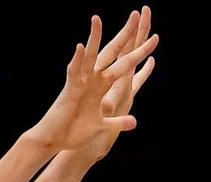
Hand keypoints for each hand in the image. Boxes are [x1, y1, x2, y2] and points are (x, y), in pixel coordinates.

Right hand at [26, 13, 158, 154]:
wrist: (54, 138)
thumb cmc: (75, 131)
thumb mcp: (102, 126)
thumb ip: (118, 122)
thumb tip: (134, 121)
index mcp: (103, 86)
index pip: (126, 65)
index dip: (140, 52)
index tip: (155, 38)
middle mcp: (94, 79)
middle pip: (113, 52)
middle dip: (126, 35)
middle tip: (137, 14)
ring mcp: (82, 83)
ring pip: (91, 56)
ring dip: (94, 38)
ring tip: (97, 19)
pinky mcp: (70, 90)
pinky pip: (74, 72)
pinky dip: (77, 61)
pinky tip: (80, 47)